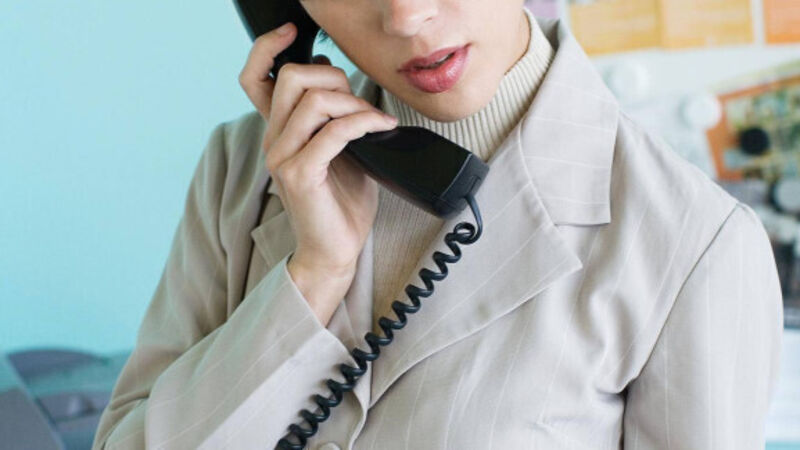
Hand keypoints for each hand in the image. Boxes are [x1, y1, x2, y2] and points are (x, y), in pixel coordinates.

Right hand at [238, 22, 397, 323]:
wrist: (336, 250)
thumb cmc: (340, 202)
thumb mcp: (339, 151)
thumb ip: (335, 119)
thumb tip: (349, 88)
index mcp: (279, 131)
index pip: (254, 78)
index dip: (267, 48)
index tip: (292, 32)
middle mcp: (273, 140)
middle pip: (290, 78)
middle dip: (332, 76)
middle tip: (359, 101)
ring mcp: (282, 158)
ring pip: (312, 101)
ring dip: (354, 104)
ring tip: (376, 121)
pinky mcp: (299, 176)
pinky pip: (332, 133)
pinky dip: (363, 123)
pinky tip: (381, 128)